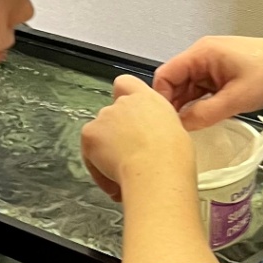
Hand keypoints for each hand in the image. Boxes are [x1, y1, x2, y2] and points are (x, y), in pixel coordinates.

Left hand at [81, 75, 193, 198]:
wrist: (156, 169)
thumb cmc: (172, 158)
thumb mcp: (174, 131)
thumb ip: (155, 125)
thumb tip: (150, 138)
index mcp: (147, 99)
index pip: (125, 84)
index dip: (122, 100)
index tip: (127, 118)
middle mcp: (123, 102)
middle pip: (111, 114)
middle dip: (115, 134)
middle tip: (128, 155)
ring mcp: (104, 116)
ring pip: (99, 133)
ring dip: (105, 149)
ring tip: (123, 170)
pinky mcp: (90, 133)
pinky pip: (88, 150)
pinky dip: (96, 166)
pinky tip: (113, 179)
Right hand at [152, 35, 262, 129]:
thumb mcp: (236, 99)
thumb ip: (203, 114)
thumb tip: (181, 127)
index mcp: (202, 53)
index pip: (165, 76)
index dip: (161, 100)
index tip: (165, 123)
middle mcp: (203, 55)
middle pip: (174, 83)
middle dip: (174, 106)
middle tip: (177, 131)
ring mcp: (213, 65)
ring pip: (188, 89)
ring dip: (189, 107)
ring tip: (191, 128)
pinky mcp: (222, 74)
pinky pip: (202, 91)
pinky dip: (201, 105)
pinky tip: (205, 120)